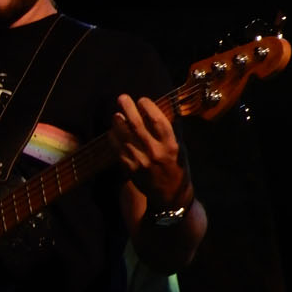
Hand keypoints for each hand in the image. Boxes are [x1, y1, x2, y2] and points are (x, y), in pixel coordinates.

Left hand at [111, 94, 188, 210]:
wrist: (169, 194)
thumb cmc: (176, 167)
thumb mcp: (179, 148)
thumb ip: (167, 133)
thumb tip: (154, 113)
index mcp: (170, 145)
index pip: (158, 121)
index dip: (148, 107)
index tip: (142, 100)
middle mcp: (154, 151)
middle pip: (137, 125)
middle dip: (128, 108)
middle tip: (122, 98)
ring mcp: (140, 161)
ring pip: (124, 136)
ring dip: (118, 122)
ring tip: (116, 114)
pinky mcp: (129, 168)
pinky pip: (117, 149)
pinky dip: (113, 138)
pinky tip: (112, 131)